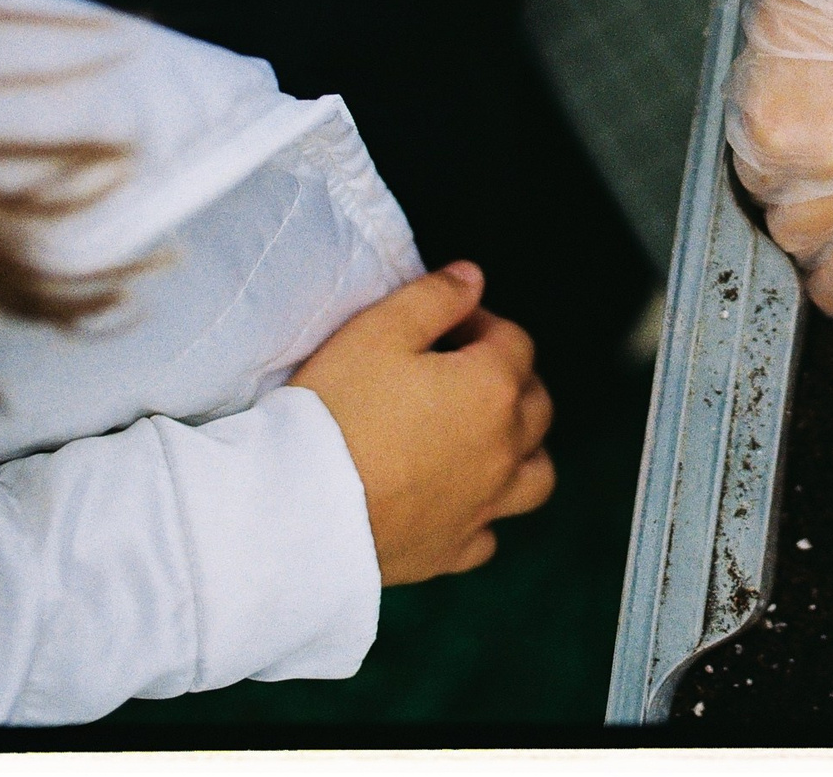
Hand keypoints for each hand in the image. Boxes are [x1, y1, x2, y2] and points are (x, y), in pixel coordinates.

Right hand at [290, 262, 554, 583]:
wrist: (296, 509)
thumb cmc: (335, 410)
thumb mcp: (376, 331)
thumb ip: (434, 297)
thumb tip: (473, 279)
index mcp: (492, 389)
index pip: (514, 342)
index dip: (482, 324)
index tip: (448, 326)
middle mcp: (504, 450)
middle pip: (536, 404)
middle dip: (510, 378)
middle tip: (463, 371)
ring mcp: (483, 507)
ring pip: (535, 474)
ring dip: (521, 450)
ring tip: (481, 437)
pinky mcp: (452, 552)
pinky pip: (489, 534)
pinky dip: (483, 514)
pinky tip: (455, 502)